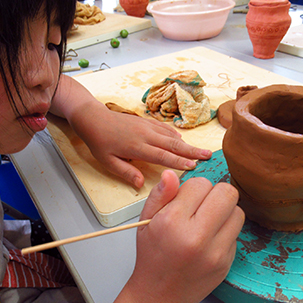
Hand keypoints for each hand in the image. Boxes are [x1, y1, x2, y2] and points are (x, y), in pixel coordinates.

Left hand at [69, 102, 211, 187]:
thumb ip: (126, 172)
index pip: (162, 156)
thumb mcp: (107, 161)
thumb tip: (140, 185)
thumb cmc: (99, 142)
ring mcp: (147, 126)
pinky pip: (164, 128)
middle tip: (208, 156)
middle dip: (192, 151)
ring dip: (188, 143)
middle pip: (173, 145)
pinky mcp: (146, 121)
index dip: (179, 161)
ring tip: (202, 149)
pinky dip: (175, 134)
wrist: (93, 118)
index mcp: (137, 147)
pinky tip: (181, 139)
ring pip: (172, 136)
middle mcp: (146, 136)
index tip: (193, 166)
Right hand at [101, 170, 244, 302]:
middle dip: (215, 194)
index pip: (201, 183)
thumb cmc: (152, 256)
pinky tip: (210, 239)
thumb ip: (160, 195)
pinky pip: (237, 232)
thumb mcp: (146, 221)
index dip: (194, 188)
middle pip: (227, 193)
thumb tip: (172, 174)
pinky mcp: (227, 262)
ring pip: (238, 211)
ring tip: (208, 222)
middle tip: (203, 205)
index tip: (187, 199)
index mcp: (173, 222)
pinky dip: (226, 230)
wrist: (160, 295)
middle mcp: (196, 236)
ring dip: (225, 212)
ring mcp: (216, 252)